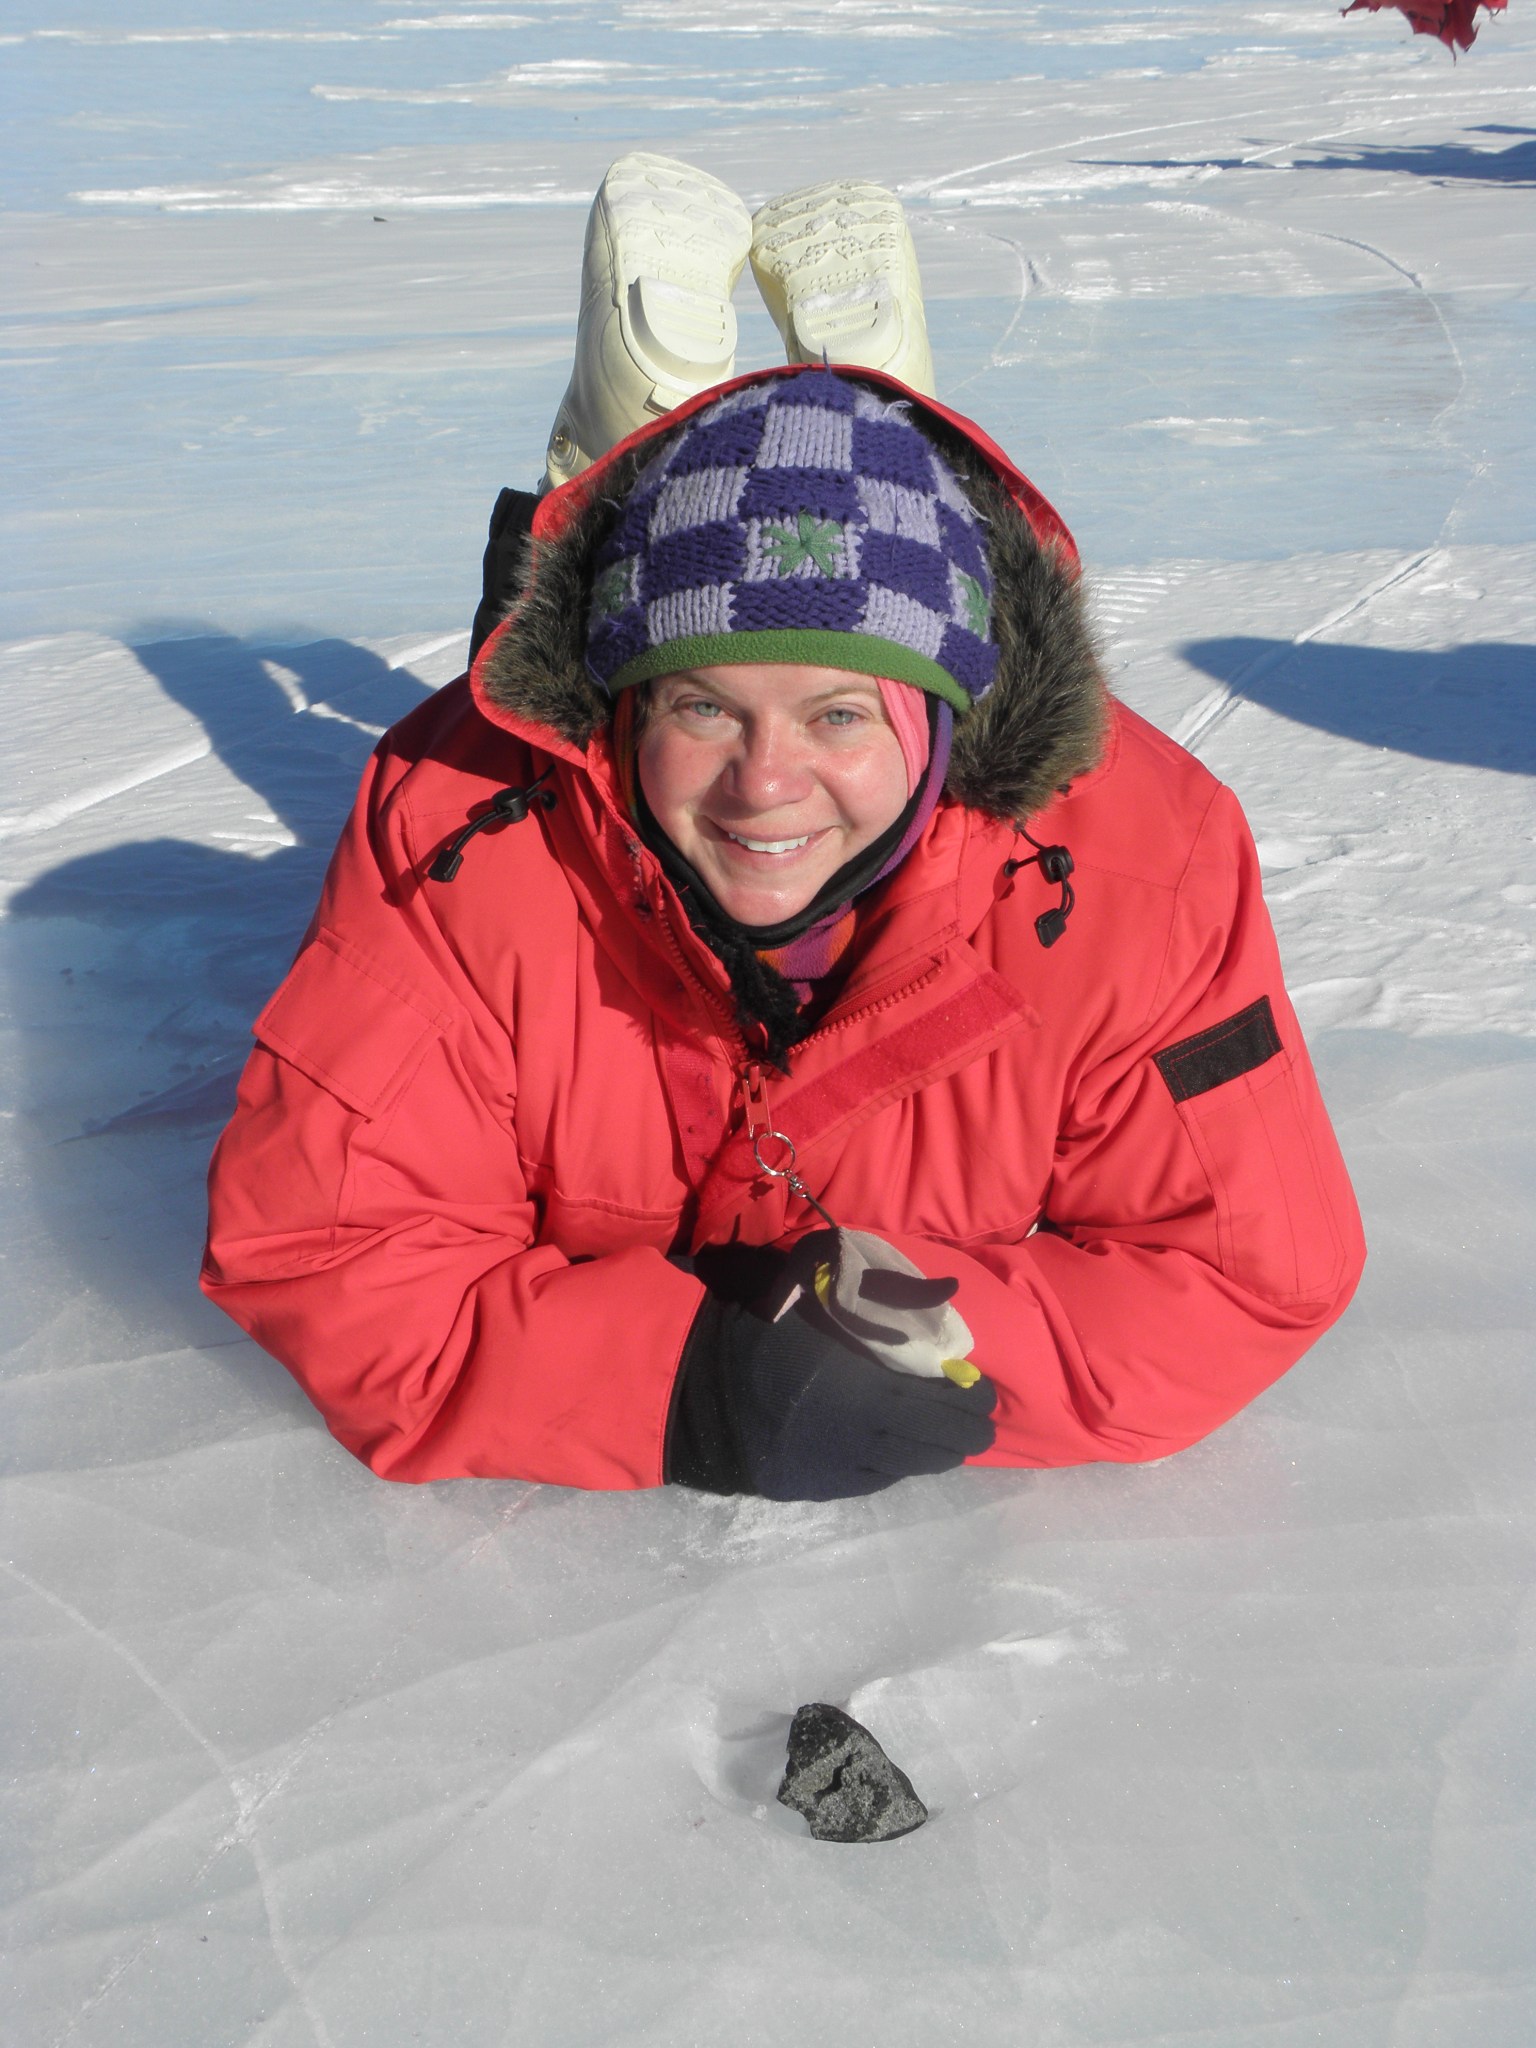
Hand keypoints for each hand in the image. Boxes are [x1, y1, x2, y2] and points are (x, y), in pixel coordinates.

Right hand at [667, 1241, 996, 1500]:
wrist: (696, 1385)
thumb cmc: (762, 1329)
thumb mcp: (821, 1297)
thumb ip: (881, 1297)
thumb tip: (947, 1291)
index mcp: (869, 1390)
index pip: (944, 1405)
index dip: (973, 1403)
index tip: (988, 1394)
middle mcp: (864, 1437)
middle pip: (935, 1445)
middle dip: (964, 1434)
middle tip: (980, 1423)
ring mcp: (839, 1467)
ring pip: (907, 1468)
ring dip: (933, 1454)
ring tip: (949, 1443)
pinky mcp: (816, 1486)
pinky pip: (871, 1479)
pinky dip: (894, 1467)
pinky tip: (900, 1456)